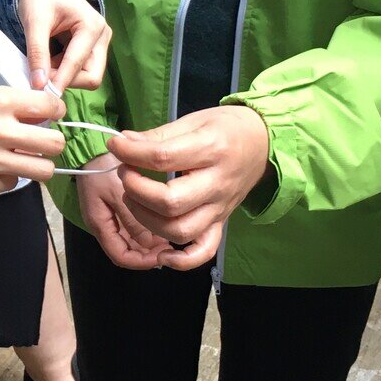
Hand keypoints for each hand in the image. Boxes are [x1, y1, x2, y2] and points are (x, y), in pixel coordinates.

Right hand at [0, 86, 65, 194]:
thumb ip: (13, 105)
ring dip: (37, 164)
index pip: (51, 107)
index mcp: (1, 101)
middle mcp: (1, 131)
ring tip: (24, 158)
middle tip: (40, 141)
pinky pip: (14, 183)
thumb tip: (42, 114)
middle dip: (52, 142)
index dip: (56, 111)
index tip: (50, 115)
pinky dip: (8, 176)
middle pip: (55, 144)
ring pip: (43, 170)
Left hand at [18, 0, 109, 92]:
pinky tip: (48, 61)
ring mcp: (99, 43)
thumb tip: (39, 85)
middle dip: (67, 80)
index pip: (78, 64)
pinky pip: (80, 70)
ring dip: (64, 76)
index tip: (43, 96)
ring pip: (87, 76)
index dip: (61, 81)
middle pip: (91, 76)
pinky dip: (63, 71)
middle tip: (42, 76)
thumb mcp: (34, 22)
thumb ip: (37, 53)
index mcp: (92, 26)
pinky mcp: (92, 48)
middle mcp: (102, 36)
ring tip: (42, 64)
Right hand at [77, 167, 167, 269]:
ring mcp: (109, 216)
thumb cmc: (103, 167)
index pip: (120, 257)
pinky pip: (130, 226)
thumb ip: (132, 221)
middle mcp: (103, 225)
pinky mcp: (115, 206)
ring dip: (147, 243)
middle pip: (126, 251)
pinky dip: (144, 230)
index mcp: (99, 224)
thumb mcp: (118, 193)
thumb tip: (149, 244)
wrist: (91, 143)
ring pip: (130, 240)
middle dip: (146, 254)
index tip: (162, 257)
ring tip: (167, 237)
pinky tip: (159, 224)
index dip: (141, 262)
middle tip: (169, 248)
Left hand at [105, 106, 270, 270]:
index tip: (116, 146)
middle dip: (137, 190)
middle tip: (126, 174)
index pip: (163, 158)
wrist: (263, 143)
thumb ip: (158, 135)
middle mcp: (217, 183)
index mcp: (211, 149)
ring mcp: (220, 208)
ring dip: (147, 219)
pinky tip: (161, 253)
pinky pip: (203, 251)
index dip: (131, 154)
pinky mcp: (221, 223)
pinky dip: (181, 260)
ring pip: (181, 230)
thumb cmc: (225, 128)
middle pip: (170, 201)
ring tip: (134, 199)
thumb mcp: (193, 120)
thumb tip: (123, 143)